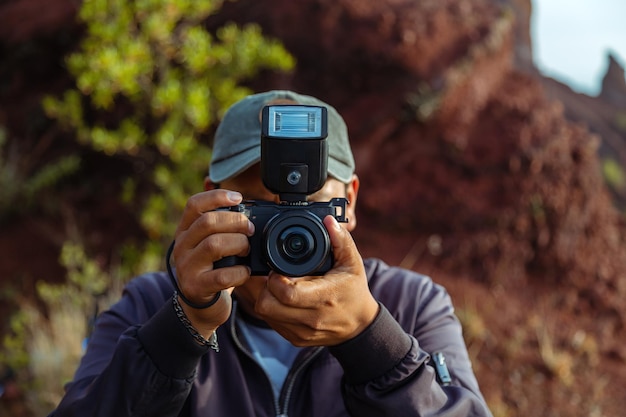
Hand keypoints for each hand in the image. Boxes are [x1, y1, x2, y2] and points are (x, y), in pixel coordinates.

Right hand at [172, 189, 253, 337]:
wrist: (200, 307)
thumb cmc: (213, 270)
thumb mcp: (212, 245)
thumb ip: (222, 228)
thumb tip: (249, 210)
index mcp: (185, 231)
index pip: (194, 205)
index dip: (216, 196)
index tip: (238, 197)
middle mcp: (182, 246)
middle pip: (207, 222)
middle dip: (235, 222)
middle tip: (250, 229)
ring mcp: (187, 267)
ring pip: (213, 245)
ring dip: (238, 244)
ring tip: (247, 250)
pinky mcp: (196, 287)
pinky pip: (222, 275)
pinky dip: (240, 272)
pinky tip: (245, 271)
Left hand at [254, 215, 379, 345]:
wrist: (359, 325)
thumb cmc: (354, 291)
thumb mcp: (353, 263)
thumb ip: (341, 240)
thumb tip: (328, 220)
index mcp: (324, 298)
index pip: (286, 293)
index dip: (275, 278)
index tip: (279, 269)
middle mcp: (311, 319)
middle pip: (267, 305)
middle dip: (265, 287)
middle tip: (276, 277)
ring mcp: (301, 332)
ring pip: (265, 314)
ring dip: (266, 297)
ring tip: (280, 286)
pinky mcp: (295, 339)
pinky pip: (271, 322)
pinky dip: (272, 308)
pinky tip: (283, 299)